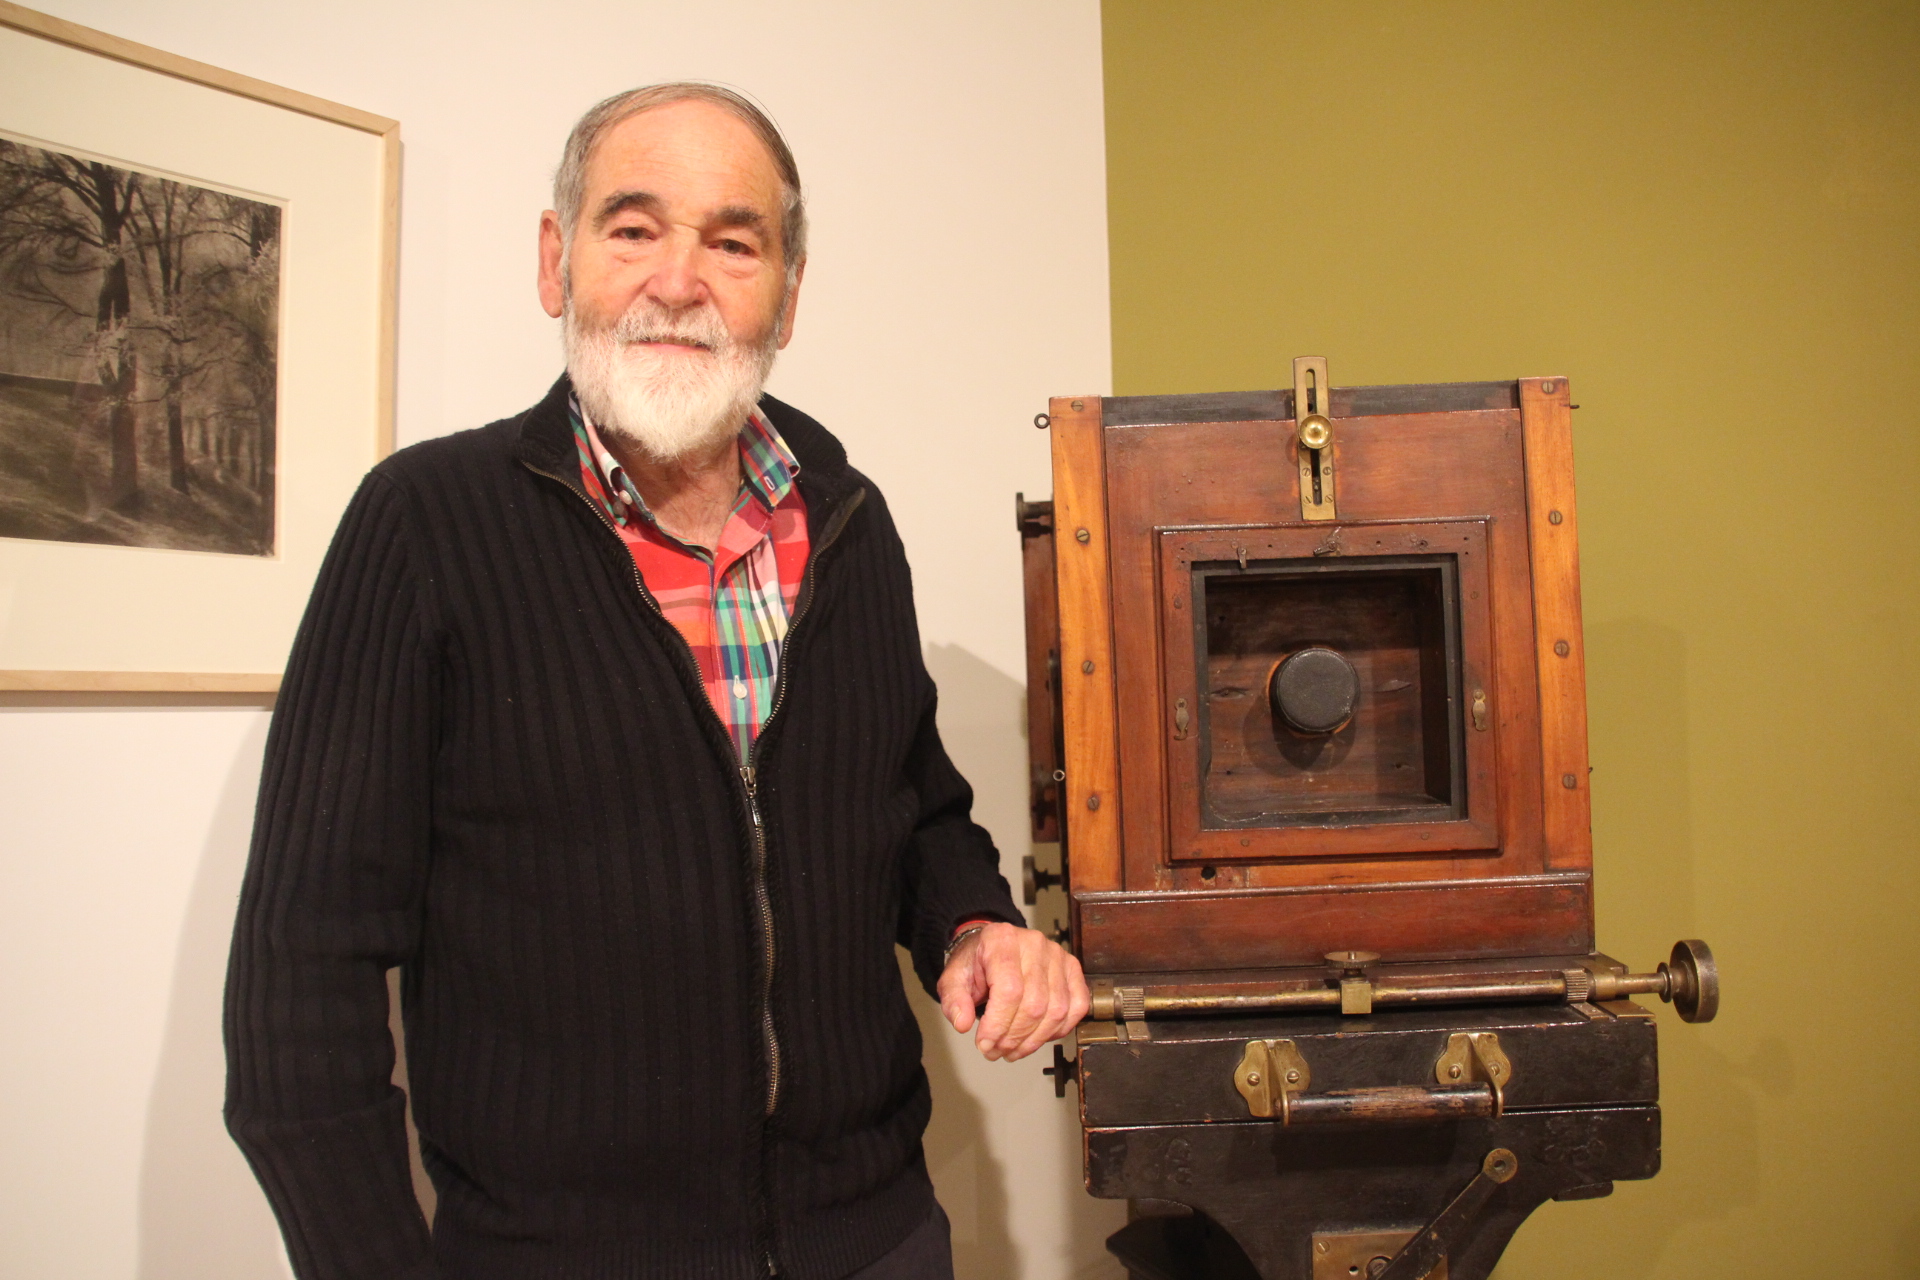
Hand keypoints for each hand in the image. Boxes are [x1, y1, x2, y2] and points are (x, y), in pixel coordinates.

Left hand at [937, 922, 1089, 1061]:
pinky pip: (1076, 1007)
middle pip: (1034, 1004)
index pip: (1009, 990)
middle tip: (996, 1051)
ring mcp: (1058, 955)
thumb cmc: (977, 963)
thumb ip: (954, 1000)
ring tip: (1013, 1050)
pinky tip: (1038, 1037)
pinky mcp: (1072, 969)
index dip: (998, 1025)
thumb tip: (962, 1023)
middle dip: (1014, 1038)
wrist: (994, 948)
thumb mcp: (954, 979)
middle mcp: (1034, 943)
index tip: (985, 1044)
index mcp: (1002, 940)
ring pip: (1056, 1010)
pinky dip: (1059, 1030)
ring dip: (1034, 1040)